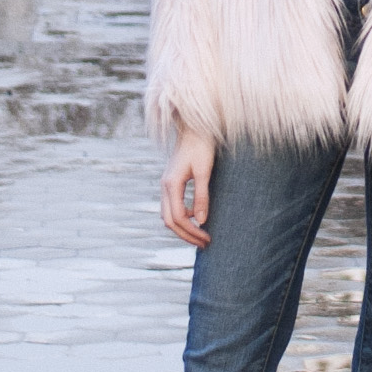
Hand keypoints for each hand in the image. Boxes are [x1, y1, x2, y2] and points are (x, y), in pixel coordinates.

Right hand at [161, 128, 216, 246]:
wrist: (194, 127)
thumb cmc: (201, 146)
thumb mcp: (204, 171)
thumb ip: (201, 196)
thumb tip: (202, 221)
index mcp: (171, 184)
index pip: (178, 218)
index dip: (192, 232)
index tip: (207, 239)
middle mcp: (165, 186)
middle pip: (169, 221)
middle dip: (186, 235)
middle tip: (204, 243)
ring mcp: (166, 184)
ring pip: (168, 215)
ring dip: (182, 228)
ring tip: (200, 235)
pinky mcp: (171, 182)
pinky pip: (171, 206)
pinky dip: (182, 217)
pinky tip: (197, 217)